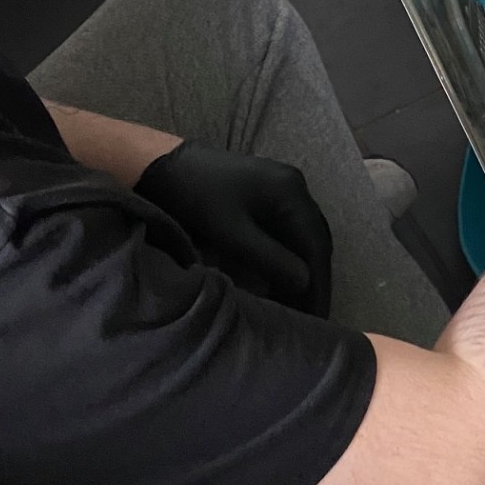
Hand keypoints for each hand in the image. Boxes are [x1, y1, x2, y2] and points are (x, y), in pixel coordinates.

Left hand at [136, 142, 333, 316]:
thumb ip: (270, 257)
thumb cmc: (196, 197)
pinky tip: (281, 277)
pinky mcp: (268, 193)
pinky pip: (289, 230)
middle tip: (311, 318)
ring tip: (297, 304)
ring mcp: (283, 188)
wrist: (164, 165)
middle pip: (315, 241)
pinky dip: (289, 256)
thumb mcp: (232, 232)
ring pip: (304, 236)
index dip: (319, 285)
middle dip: (315, 281)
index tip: (318, 320)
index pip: (316, 246)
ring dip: (303, 270)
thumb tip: (306, 283)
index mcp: (291, 193)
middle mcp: (295, 187)